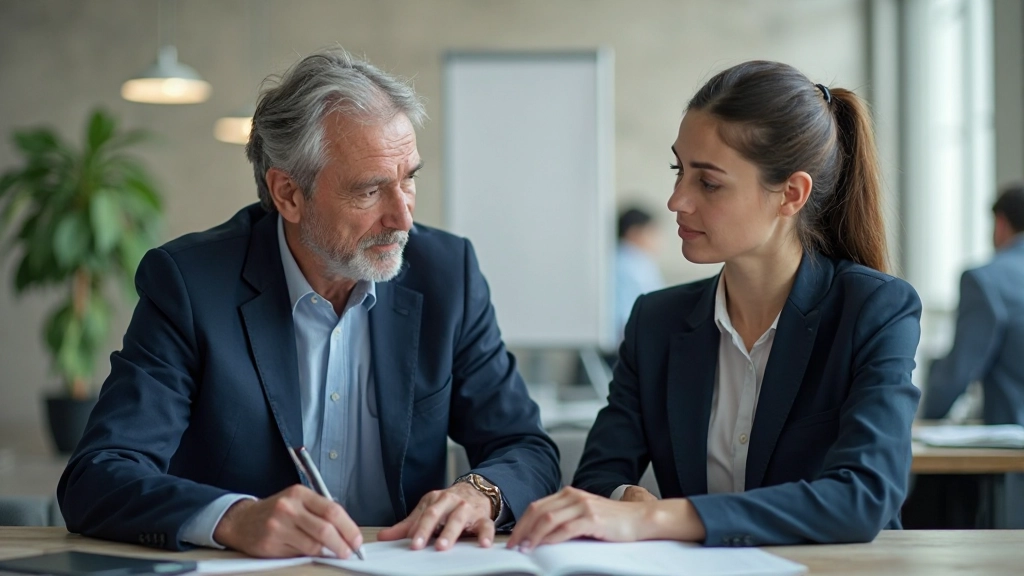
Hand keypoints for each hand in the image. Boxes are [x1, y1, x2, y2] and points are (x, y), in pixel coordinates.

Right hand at [213, 485, 362, 557]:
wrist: (242, 520)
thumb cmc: (276, 511)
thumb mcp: (297, 501)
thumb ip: (319, 512)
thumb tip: (346, 532)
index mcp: (299, 493)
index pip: (332, 510)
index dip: (349, 527)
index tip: (357, 539)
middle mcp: (289, 507)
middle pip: (325, 529)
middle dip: (343, 544)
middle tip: (350, 552)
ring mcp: (278, 525)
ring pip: (313, 544)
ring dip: (328, 552)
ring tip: (333, 553)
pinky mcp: (271, 542)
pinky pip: (299, 553)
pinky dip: (310, 555)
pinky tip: (313, 553)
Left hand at [377, 482, 495, 550]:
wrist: (478, 490)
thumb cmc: (449, 504)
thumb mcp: (428, 510)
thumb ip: (407, 525)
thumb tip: (383, 537)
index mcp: (434, 499)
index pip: (422, 513)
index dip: (415, 528)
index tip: (409, 541)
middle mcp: (450, 501)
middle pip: (436, 514)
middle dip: (426, 529)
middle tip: (418, 544)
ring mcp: (467, 509)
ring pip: (458, 519)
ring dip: (450, 533)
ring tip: (442, 546)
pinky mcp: (483, 518)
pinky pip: (486, 526)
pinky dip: (485, 535)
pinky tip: (483, 544)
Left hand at [507, 487, 655, 550]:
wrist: (640, 518)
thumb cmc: (613, 520)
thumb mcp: (584, 514)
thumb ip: (565, 518)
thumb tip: (541, 535)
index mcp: (569, 494)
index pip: (537, 506)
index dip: (522, 522)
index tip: (513, 538)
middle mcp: (573, 496)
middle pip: (538, 511)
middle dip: (522, 530)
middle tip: (514, 546)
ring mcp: (583, 506)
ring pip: (548, 519)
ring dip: (533, 535)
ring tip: (526, 548)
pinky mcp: (592, 518)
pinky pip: (566, 529)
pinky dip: (552, 538)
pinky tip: (545, 546)